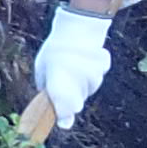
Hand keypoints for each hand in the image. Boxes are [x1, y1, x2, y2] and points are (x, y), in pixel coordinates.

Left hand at [33, 5, 113, 131]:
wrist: (76, 27)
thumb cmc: (54, 50)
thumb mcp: (42, 70)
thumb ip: (48, 89)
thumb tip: (50, 99)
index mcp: (60, 90)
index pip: (65, 114)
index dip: (64, 117)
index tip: (62, 120)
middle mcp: (79, 87)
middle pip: (77, 104)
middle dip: (70, 99)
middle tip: (64, 83)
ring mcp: (94, 78)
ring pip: (88, 89)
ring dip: (81, 83)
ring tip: (73, 66)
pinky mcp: (104, 68)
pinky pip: (98, 75)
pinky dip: (92, 70)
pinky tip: (85, 59)